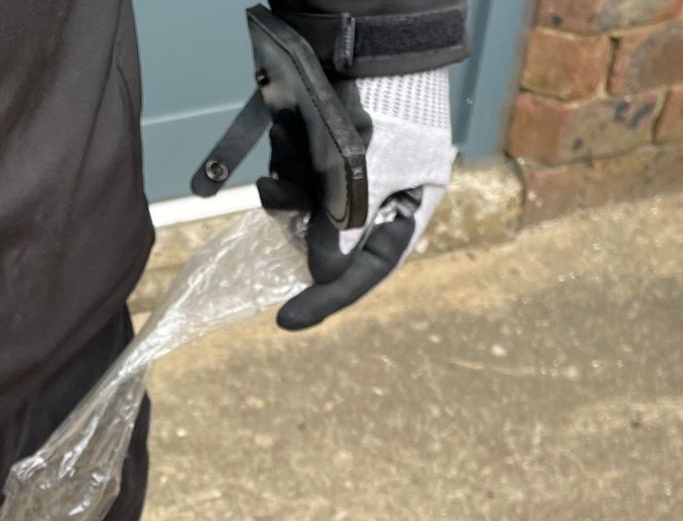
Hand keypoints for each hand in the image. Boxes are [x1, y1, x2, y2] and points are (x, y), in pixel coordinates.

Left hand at [260, 67, 452, 330]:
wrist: (375, 38)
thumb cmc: (390, 109)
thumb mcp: (369, 176)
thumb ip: (344, 227)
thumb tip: (320, 273)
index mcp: (406, 209)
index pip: (367, 269)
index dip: (328, 298)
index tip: (286, 320)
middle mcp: (377, 196)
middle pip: (328, 240)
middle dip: (297, 222)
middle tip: (276, 195)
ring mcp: (349, 172)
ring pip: (304, 207)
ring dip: (287, 186)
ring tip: (285, 149)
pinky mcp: (322, 149)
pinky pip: (295, 173)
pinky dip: (286, 158)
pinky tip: (286, 128)